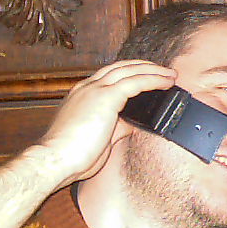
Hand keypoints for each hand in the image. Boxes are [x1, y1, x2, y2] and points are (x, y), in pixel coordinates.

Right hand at [34, 60, 176, 186]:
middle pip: (121, 68)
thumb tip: (135, 123)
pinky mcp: (105, 96)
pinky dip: (153, 80)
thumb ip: (117, 126)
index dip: (131, 74)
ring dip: (153, 70)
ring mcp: (95, 90)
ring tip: (170, 75)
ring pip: (130, 70)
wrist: (56, 160)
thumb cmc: (72, 156)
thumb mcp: (99, 136)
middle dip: (144, 67)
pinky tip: (166, 83)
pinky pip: (136, 82)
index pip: (110, 76)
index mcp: (82, 95)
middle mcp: (87, 87)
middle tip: (163, 71)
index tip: (147, 77)